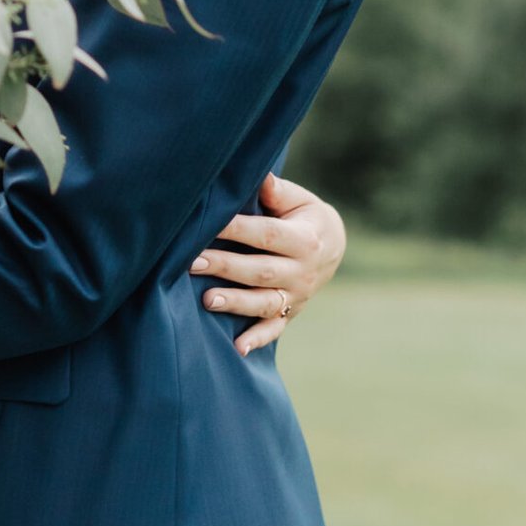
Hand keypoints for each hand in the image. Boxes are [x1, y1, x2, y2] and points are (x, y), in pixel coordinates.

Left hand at [190, 172, 345, 356]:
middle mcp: (302, 272)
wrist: (333, 246)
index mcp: (304, 240)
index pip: (266, 234)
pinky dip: (257, 339)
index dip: (237, 228)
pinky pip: (274, 329)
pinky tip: (237, 348)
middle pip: (260, 270)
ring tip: (207, 300)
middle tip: (192, 262)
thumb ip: (278, 192)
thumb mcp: (300, 200)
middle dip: (225, 266)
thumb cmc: (304, 216)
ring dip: (236, 303)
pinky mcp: (290, 313)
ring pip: (264, 302)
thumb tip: (261, 177)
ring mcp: (296, 296)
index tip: (208, 222)